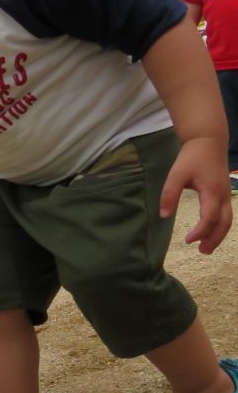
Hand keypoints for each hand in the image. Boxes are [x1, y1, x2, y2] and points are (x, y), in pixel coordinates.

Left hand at [159, 136, 232, 254]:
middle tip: (201, 252)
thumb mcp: (177, 173)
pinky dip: (219, 226)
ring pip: (227, 220)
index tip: (187, 240)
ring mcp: (225, 194)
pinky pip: (226, 214)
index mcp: (212, 191)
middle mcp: (223, 195)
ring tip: (205, 248)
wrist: (209, 140)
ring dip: (218, 235)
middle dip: (214, 239)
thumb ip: (169, 194)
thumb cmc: (192, 156)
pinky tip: (209, 232)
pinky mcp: (224, 193)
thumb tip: (164, 215)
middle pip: (224, 223)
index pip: (209, 218)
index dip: (200, 232)